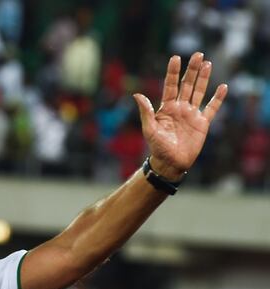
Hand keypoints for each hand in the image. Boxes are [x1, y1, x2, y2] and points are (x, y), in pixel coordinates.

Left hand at [133, 52, 227, 179]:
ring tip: (207, 63)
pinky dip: (218, 98)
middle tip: (197, 54)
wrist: (170, 163)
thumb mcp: (149, 129)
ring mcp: (191, 114)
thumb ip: (146, 112)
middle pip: (187, 85)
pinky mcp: (202, 123)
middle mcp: (180, 108)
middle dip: (192, 70)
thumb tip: (137, 95)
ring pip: (199, 92)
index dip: (173, 72)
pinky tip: (223, 87)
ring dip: (203, 78)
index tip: (175, 58)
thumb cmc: (157, 147)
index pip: (171, 85)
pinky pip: (212, 108)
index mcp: (166, 107)